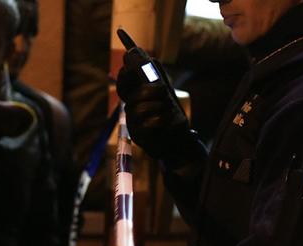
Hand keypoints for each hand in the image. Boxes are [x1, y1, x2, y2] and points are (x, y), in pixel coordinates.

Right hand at [116, 49, 197, 166]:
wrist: (178, 138)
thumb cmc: (169, 112)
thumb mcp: (162, 88)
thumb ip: (150, 70)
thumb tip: (132, 50)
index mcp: (134, 95)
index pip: (124, 82)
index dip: (127, 75)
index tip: (134, 68)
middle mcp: (130, 108)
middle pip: (129, 93)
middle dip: (149, 89)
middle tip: (163, 90)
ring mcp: (132, 122)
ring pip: (139, 107)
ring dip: (160, 106)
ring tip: (168, 109)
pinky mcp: (138, 135)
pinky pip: (148, 121)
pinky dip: (162, 119)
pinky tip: (166, 120)